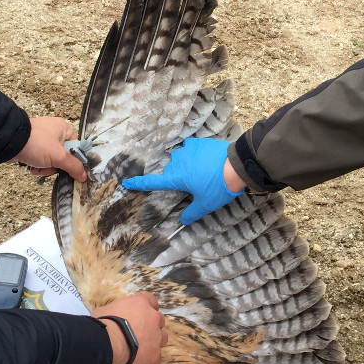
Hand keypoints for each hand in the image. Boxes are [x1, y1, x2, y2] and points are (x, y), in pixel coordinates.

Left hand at [11, 116, 86, 181]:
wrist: (8, 142)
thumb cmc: (35, 143)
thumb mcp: (58, 156)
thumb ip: (73, 166)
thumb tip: (84, 175)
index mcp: (63, 128)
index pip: (76, 147)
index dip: (74, 160)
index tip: (70, 170)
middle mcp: (53, 131)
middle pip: (63, 155)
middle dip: (55, 166)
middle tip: (49, 169)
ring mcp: (42, 138)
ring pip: (51, 159)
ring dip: (45, 167)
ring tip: (37, 169)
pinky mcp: (32, 144)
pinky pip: (40, 158)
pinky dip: (37, 165)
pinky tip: (32, 168)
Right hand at [91, 292, 167, 363]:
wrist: (106, 346)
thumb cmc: (103, 325)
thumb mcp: (105, 310)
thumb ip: (116, 311)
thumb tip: (112, 316)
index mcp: (141, 304)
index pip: (151, 301)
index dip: (146, 309)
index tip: (141, 315)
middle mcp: (153, 318)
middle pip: (159, 320)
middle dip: (151, 326)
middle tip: (138, 334)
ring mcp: (157, 338)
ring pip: (161, 338)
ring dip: (153, 342)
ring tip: (140, 349)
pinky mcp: (155, 356)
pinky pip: (155, 357)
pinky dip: (148, 359)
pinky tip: (136, 362)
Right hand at [122, 137, 245, 224]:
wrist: (236, 165)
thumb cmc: (219, 186)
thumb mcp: (206, 204)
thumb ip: (192, 213)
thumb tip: (182, 221)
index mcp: (176, 178)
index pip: (153, 182)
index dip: (139, 184)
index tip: (126, 183)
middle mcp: (177, 163)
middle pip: (170, 172)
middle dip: (178, 178)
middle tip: (194, 184)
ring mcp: (186, 150)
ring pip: (179, 159)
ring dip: (185, 165)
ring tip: (202, 171)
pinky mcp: (197, 142)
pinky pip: (189, 148)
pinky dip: (193, 154)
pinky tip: (203, 159)